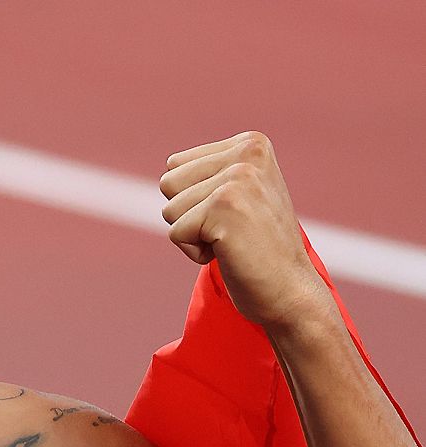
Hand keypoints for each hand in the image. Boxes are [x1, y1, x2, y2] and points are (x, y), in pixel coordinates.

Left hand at [160, 131, 331, 328]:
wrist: (291, 290)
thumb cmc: (258, 247)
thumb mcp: (241, 193)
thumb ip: (210, 172)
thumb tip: (169, 164)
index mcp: (251, 143)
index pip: (175, 166)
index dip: (193, 199)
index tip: (233, 214)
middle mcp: (247, 154)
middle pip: (168, 184)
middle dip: (189, 215)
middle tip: (232, 230)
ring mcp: (238, 180)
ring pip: (169, 210)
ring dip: (193, 235)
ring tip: (233, 240)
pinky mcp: (225, 209)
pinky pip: (175, 233)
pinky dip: (195, 252)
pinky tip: (230, 253)